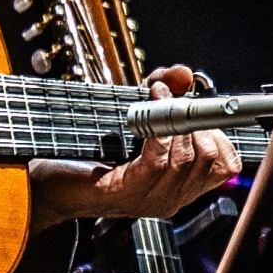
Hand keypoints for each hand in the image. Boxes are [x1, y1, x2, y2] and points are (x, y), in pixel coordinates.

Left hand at [28, 65, 241, 231]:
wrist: (46, 181)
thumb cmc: (87, 153)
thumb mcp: (135, 115)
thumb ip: (163, 92)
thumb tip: (184, 74)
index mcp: (181, 185)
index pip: (226, 165)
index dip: (222, 133)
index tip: (206, 109)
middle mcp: (172, 196)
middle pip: (211, 159)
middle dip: (197, 121)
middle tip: (175, 99)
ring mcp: (151, 198)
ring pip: (186, 158)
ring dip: (173, 118)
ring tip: (156, 96)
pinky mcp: (128, 192)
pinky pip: (158, 160)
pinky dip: (157, 128)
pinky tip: (146, 109)